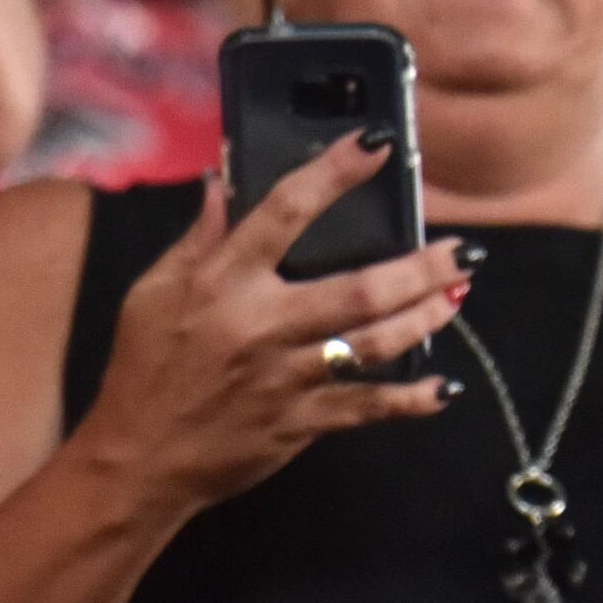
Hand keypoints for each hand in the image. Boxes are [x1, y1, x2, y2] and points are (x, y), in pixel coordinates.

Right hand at [74, 138, 471, 517]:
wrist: (138, 457)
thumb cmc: (145, 366)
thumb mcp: (155, 290)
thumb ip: (200, 238)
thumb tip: (221, 182)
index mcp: (224, 281)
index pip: (286, 212)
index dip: (334, 173)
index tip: (376, 145)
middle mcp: (263, 324)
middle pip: (358, 289)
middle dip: (420, 267)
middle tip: (465, 251)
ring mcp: (287, 376)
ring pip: (373, 343)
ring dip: (425, 319)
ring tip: (458, 295)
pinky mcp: (300, 422)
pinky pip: (366, 407)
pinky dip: (410, 400)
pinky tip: (446, 389)